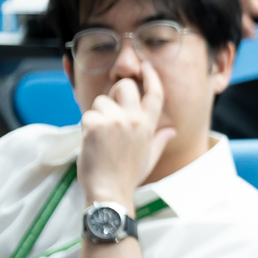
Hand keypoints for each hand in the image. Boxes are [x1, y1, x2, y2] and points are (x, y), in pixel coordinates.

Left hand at [78, 62, 175, 209]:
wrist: (109, 190)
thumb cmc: (128, 176)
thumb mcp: (149, 157)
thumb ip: (160, 139)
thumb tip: (171, 131)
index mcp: (148, 125)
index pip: (154, 93)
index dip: (151, 77)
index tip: (145, 66)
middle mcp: (134, 119)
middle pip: (125, 87)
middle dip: (115, 92)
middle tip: (110, 108)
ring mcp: (114, 121)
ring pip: (101, 101)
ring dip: (97, 115)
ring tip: (99, 136)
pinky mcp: (95, 125)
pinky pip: (87, 115)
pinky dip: (85, 127)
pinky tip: (90, 142)